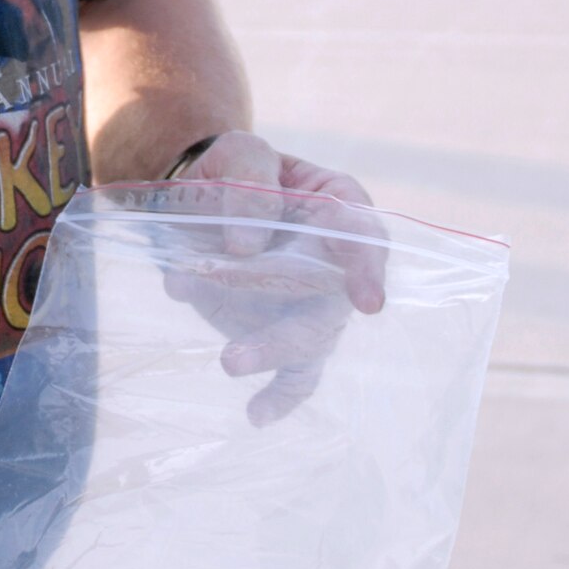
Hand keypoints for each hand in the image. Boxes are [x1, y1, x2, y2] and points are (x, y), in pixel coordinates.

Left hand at [164, 132, 386, 425]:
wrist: (199, 194)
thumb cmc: (233, 169)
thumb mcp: (240, 153)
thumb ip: (249, 183)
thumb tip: (245, 245)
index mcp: (338, 207)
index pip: (364, 237)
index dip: (368, 268)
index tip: (367, 300)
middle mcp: (333, 263)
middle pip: (329, 301)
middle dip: (290, 327)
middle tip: (244, 349)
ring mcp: (306, 302)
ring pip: (306, 339)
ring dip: (269, 352)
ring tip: (229, 362)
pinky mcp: (275, 328)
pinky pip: (293, 373)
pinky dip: (280, 396)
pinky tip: (257, 416)